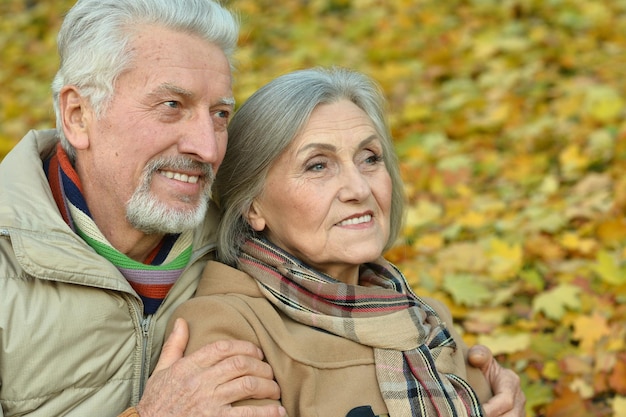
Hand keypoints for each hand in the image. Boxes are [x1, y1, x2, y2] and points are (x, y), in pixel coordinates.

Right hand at [136, 318, 285, 416]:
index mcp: (188, 367)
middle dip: (261, 365)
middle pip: (241, 364)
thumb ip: (174, 346)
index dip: (245, 346)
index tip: (256, 351)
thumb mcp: (160, 372)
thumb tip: (182, 321)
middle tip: (269, 369)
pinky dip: (267, 412)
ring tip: (274, 388)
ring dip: (267, 385)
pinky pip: (247, 414)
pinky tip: (278, 411)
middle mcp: (200, 382)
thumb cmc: (156, 403)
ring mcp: (209, 403)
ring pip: (248, 385)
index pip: (222, 348)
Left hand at [468, 344, 525, 416]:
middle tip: (471, 415)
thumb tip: (475, 357)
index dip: (490, 409)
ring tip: (474, 416)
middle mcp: (519, 398)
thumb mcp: (481, 356)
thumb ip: (479, 353)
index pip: (505, 400)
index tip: (473, 411)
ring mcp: (519, 411)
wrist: (485, 376)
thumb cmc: (482, 365)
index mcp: (511, 382)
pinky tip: (478, 416)